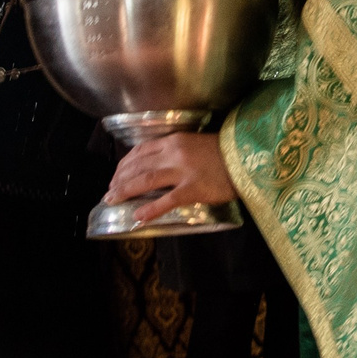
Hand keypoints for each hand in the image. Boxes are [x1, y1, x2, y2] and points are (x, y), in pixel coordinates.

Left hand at [105, 133, 236, 226]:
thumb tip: (154, 164)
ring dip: (126, 190)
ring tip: (113, 200)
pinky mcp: (193, 189)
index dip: (124, 164)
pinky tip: (138, 217)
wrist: (247, 157)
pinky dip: (151, 209)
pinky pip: (168, 200)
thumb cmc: (223, 152)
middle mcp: (174, 153)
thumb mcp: (194, 143)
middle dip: (120, 179)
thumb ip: (174, 151)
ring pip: (147, 180)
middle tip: (109, 192)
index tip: (115, 175)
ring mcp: (183, 171)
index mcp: (173, 141)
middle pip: (139, 166)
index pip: (140, 151)